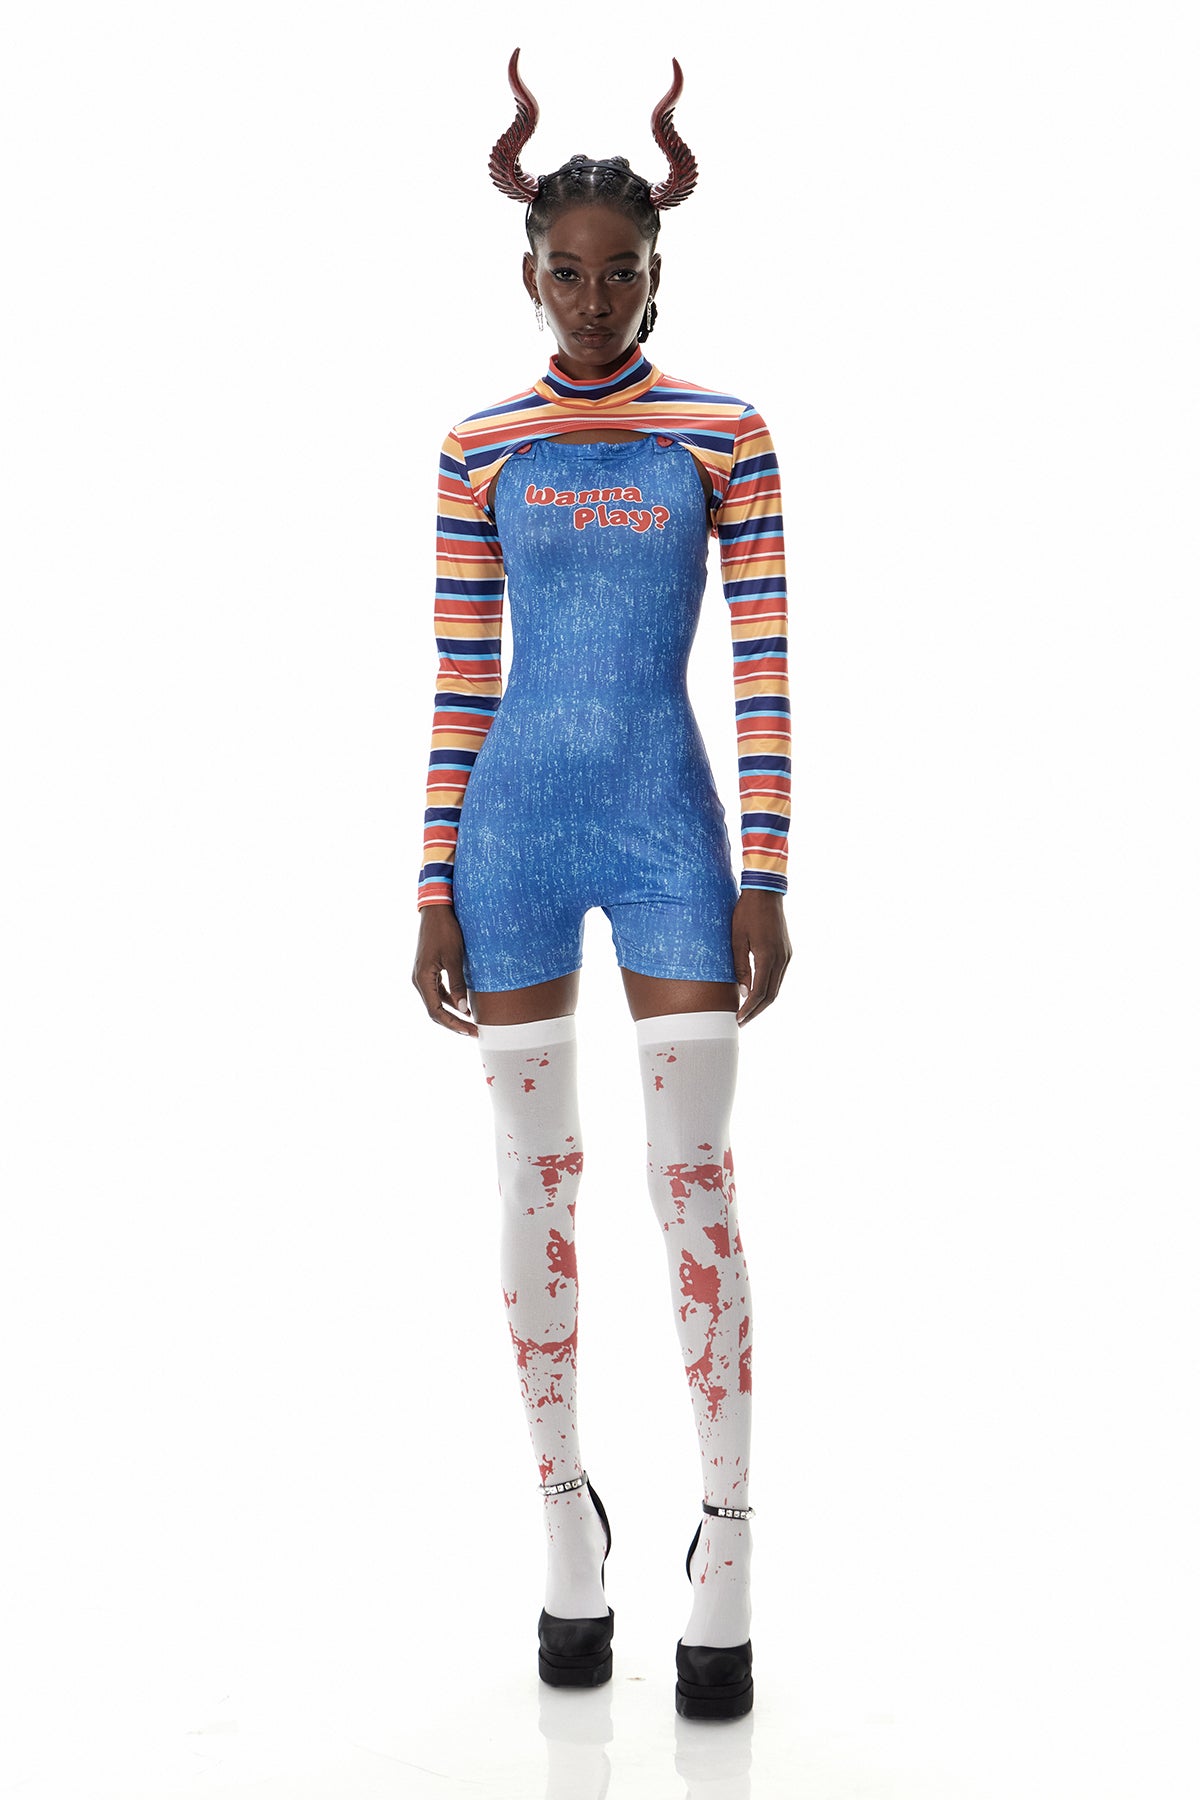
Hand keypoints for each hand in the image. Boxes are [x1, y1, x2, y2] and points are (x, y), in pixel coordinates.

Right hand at [412, 903, 477, 1035]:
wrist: (436, 911)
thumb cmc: (445, 931)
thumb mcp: (454, 958)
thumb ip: (458, 985)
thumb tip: (464, 1009)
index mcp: (422, 979)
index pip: (436, 1012)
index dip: (453, 1024)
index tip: (470, 1031)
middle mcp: (418, 980)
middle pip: (434, 1011)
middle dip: (454, 1023)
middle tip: (473, 1031)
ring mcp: (422, 976)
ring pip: (436, 1003)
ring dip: (452, 1013)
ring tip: (471, 1021)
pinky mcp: (428, 971)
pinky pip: (437, 992)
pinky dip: (450, 1000)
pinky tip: (463, 1004)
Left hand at [731, 889, 791, 1025]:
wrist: (765, 893)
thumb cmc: (746, 913)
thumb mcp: (736, 940)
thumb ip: (740, 967)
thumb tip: (743, 992)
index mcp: (767, 957)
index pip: (759, 993)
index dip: (748, 1009)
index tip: (738, 1019)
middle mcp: (781, 960)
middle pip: (771, 995)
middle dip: (756, 1011)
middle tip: (742, 1021)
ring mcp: (786, 956)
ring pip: (776, 988)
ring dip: (763, 1002)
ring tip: (748, 1012)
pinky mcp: (786, 952)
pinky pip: (778, 977)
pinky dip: (768, 989)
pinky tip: (757, 993)